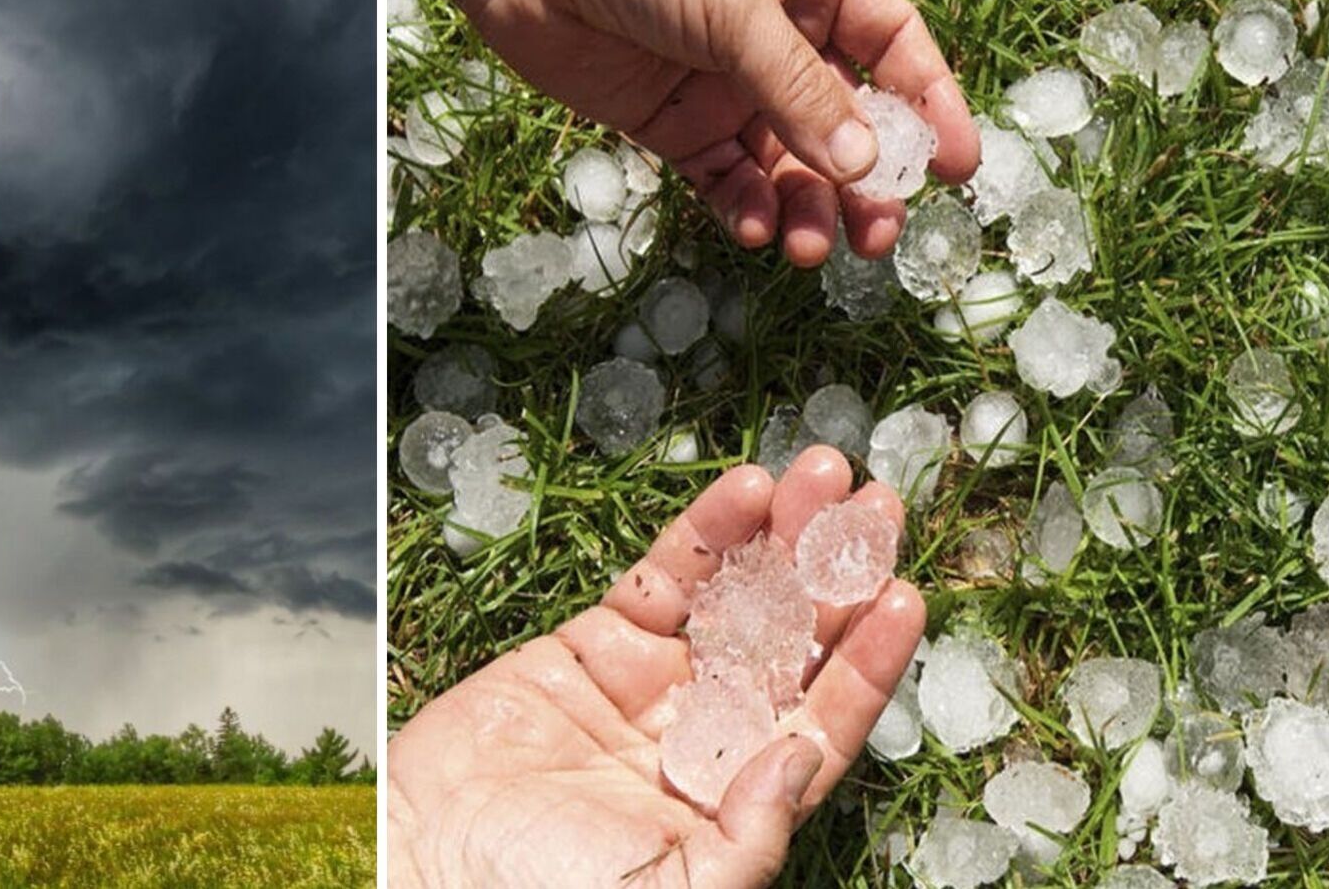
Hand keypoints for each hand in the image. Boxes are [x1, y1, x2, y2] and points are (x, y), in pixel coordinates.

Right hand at [387, 447, 925, 886]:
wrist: (426, 856)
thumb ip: (747, 835)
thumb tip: (806, 754)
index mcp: (738, 799)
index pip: (825, 717)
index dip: (869, 659)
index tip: (903, 596)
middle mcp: (710, 735)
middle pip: (794, 642)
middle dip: (837, 574)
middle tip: (876, 506)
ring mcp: (654, 683)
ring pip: (737, 596)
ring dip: (782, 537)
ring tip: (823, 477)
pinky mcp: (597, 644)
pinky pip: (665, 578)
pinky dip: (705, 533)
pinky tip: (745, 491)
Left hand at [406, 0, 978, 265]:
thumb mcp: (733, 8)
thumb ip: (798, 87)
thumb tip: (865, 167)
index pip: (895, 46)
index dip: (930, 105)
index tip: (955, 169)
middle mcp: (778, 37)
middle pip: (845, 120)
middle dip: (866, 182)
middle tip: (879, 237)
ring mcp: (726, 86)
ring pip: (788, 161)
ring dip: (806, 207)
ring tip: (810, 247)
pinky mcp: (674, 126)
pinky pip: (725, 178)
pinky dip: (745, 208)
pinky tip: (756, 230)